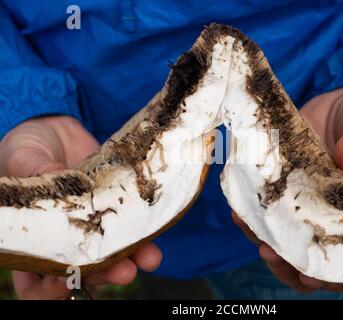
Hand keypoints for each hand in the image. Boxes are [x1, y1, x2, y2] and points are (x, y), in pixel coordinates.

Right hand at [0, 116, 161, 298]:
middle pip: (82, 271)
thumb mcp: (24, 158)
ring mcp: (91, 225)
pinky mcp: (114, 208)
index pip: (35, 279)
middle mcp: (64, 238)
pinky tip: (157, 235)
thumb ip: (37, 173)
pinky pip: (130, 227)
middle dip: (104, 274)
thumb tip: (62, 182)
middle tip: (123, 272)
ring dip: (132, 260)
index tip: (67, 280)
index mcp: (33, 238)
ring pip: (111, 255)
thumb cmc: (26, 147)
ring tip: (149, 259)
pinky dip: (145, 234)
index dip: (49, 287)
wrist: (55, 127)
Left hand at [233, 85, 342, 292]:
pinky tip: (238, 210)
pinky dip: (249, 214)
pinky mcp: (282, 186)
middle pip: (309, 255)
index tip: (308, 275)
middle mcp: (329, 214)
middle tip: (270, 254)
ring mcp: (303, 201)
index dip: (330, 275)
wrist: (342, 102)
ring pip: (281, 236)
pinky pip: (263, 208)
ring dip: (263, 240)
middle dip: (287, 263)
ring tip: (250, 229)